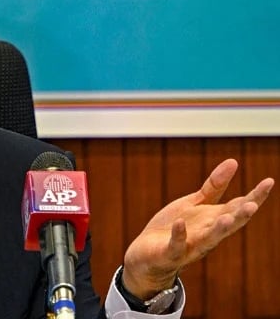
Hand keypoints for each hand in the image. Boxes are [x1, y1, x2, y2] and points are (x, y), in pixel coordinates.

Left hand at [122, 158, 273, 299]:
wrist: (148, 255)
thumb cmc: (176, 228)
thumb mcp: (195, 203)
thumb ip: (214, 186)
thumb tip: (234, 161)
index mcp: (214, 220)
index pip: (238, 207)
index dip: (255, 196)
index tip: (269, 181)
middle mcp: (208, 234)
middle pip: (228, 224)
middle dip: (240, 216)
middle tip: (253, 205)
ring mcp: (190, 245)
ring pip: (208, 239)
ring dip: (218, 230)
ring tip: (228, 218)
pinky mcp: (169, 253)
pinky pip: (176, 245)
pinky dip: (179, 235)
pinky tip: (180, 223)